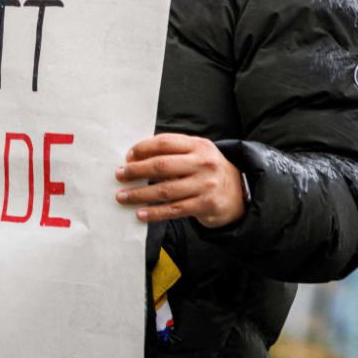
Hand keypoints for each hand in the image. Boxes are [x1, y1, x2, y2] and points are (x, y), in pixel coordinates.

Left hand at [115, 134, 246, 227]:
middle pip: (162, 166)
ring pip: (164, 190)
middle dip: (136, 171)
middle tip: (119, 176)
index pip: (164, 143)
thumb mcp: (195, 154)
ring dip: (139, 194)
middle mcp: (204, 163)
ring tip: (122, 197)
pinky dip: (154, 212)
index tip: (127, 157)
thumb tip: (134, 158)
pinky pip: (174, 209)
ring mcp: (206, 185)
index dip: (142, 149)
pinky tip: (140, 214)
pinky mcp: (206, 205)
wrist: (237, 193)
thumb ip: (171, 152)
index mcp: (199, 145)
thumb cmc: (205, 171)